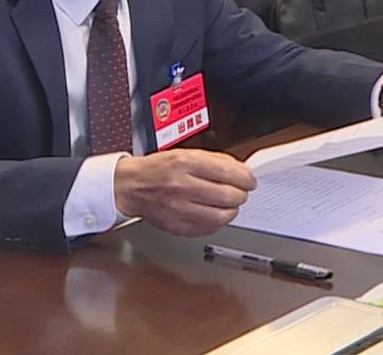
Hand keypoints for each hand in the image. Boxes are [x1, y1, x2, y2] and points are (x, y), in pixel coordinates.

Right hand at [111, 150, 256, 236]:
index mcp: (185, 163)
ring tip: (229, 204)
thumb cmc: (159, 169)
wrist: (131, 186)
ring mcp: (178, 208)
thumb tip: (241, 171)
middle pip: (227, 196)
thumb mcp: (187, 153)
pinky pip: (207, 229)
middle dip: (241, 195)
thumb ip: (216, 161)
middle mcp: (181, 186)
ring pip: (220, 216)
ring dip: (232, 211)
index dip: (246, 179)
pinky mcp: (176, 226)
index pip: (227, 173)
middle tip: (241, 193)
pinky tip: (214, 214)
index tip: (250, 181)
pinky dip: (217, 222)